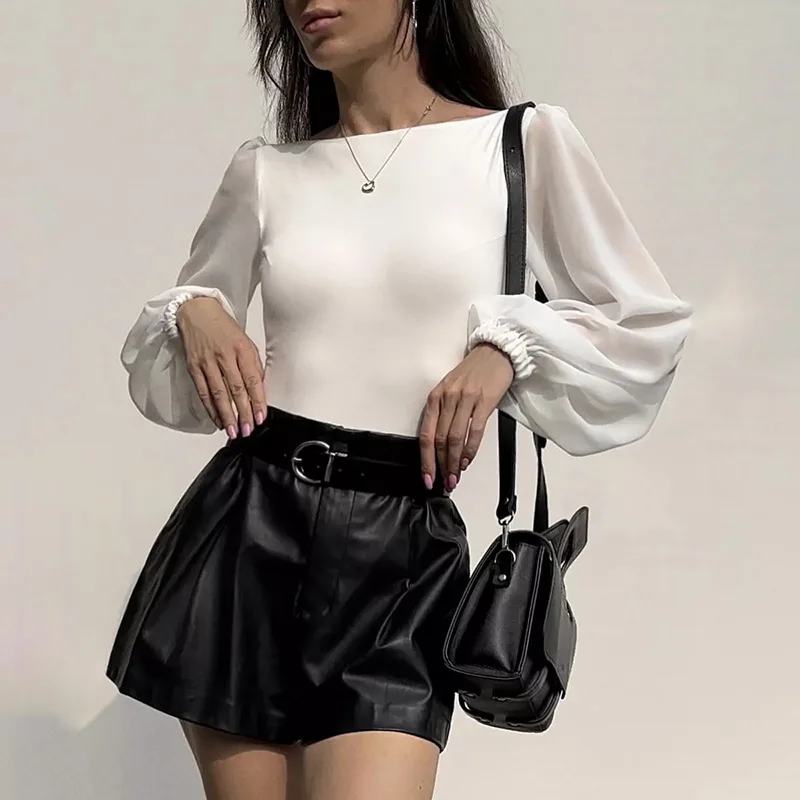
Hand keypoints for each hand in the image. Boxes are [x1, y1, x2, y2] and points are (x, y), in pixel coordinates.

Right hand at [177, 296, 265, 437]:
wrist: (198, 312)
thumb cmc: (225, 329)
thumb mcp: (246, 343)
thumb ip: (253, 366)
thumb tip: (260, 391)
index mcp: (242, 349)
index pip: (252, 380)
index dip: (257, 401)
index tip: (260, 418)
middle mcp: (225, 356)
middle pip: (236, 389)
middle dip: (243, 413)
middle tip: (248, 430)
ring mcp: (207, 362)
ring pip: (218, 394)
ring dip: (227, 415)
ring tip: (233, 432)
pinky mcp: (194, 367)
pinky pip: (203, 392)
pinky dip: (210, 409)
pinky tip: (218, 420)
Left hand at [419, 343, 514, 491]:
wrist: (495, 352)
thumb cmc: (472, 372)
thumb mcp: (450, 390)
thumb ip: (443, 414)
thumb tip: (440, 446)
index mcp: (435, 397)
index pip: (426, 435)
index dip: (426, 460)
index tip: (428, 477)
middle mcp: (447, 398)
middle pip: (440, 440)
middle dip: (441, 465)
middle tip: (444, 482)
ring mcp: (465, 399)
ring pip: (455, 438)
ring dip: (455, 462)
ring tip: (456, 476)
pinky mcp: (484, 401)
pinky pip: (474, 431)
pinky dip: (470, 449)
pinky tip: (468, 460)